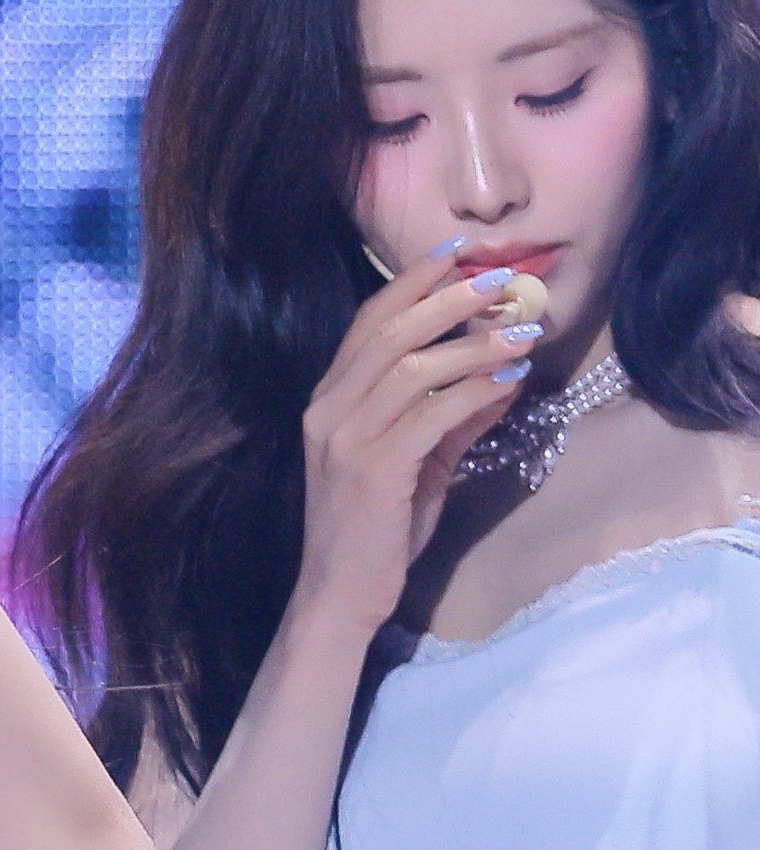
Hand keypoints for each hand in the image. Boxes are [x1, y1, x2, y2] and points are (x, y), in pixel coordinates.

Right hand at [296, 245, 536, 634]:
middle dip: (447, 297)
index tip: (457, 254)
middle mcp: (329, 410)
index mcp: (330, 400)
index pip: (368, 323)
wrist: (342, 595)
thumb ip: (454, 419)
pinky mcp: (372, 470)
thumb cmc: (378, 530)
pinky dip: (473, 392)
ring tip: (520, 330)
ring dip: (472, 343)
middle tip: (498, 278)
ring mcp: (345, 439)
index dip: (411, 284)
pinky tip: (508, 381)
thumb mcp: (419, 464)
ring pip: (411, 367)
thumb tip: (505, 376)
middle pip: (388, 331)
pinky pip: (429, 415)